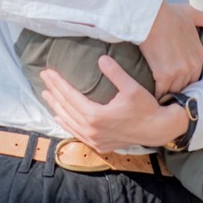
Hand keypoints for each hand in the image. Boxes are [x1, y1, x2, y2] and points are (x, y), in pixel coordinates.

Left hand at [41, 56, 187, 152]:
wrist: (158, 129)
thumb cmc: (146, 107)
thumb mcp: (132, 87)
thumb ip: (115, 72)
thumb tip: (101, 58)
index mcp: (96, 116)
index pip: (70, 96)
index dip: (58, 83)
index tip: (48, 72)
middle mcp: (92, 130)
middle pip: (66, 108)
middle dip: (54, 92)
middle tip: (43, 78)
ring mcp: (95, 140)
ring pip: (69, 122)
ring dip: (56, 108)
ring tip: (46, 95)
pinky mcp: (99, 145)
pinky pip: (77, 134)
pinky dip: (66, 124)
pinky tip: (59, 117)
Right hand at [140, 1, 202, 96]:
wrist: (152, 17)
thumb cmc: (168, 14)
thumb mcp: (190, 14)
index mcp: (199, 54)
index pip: (195, 75)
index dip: (185, 79)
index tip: (176, 81)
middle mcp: (192, 66)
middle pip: (186, 85)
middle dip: (177, 88)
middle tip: (168, 92)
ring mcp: (179, 72)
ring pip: (174, 90)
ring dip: (167, 94)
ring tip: (160, 99)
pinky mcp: (164, 76)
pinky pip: (162, 91)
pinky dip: (157, 95)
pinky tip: (151, 97)